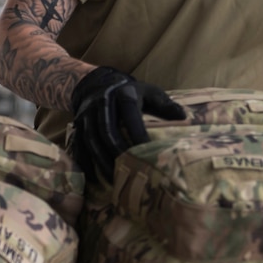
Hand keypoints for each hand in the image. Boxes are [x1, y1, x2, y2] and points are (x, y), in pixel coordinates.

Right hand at [70, 66, 184, 182]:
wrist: (95, 83)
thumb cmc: (129, 92)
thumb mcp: (149, 91)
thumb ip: (165, 104)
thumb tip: (184, 117)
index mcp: (124, 94)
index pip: (130, 116)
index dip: (138, 134)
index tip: (148, 151)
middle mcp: (102, 103)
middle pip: (107, 131)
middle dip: (117, 152)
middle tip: (129, 170)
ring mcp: (87, 114)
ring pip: (92, 140)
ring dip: (102, 160)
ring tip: (114, 178)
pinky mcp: (78, 125)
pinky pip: (78, 145)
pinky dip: (84, 161)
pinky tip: (93, 177)